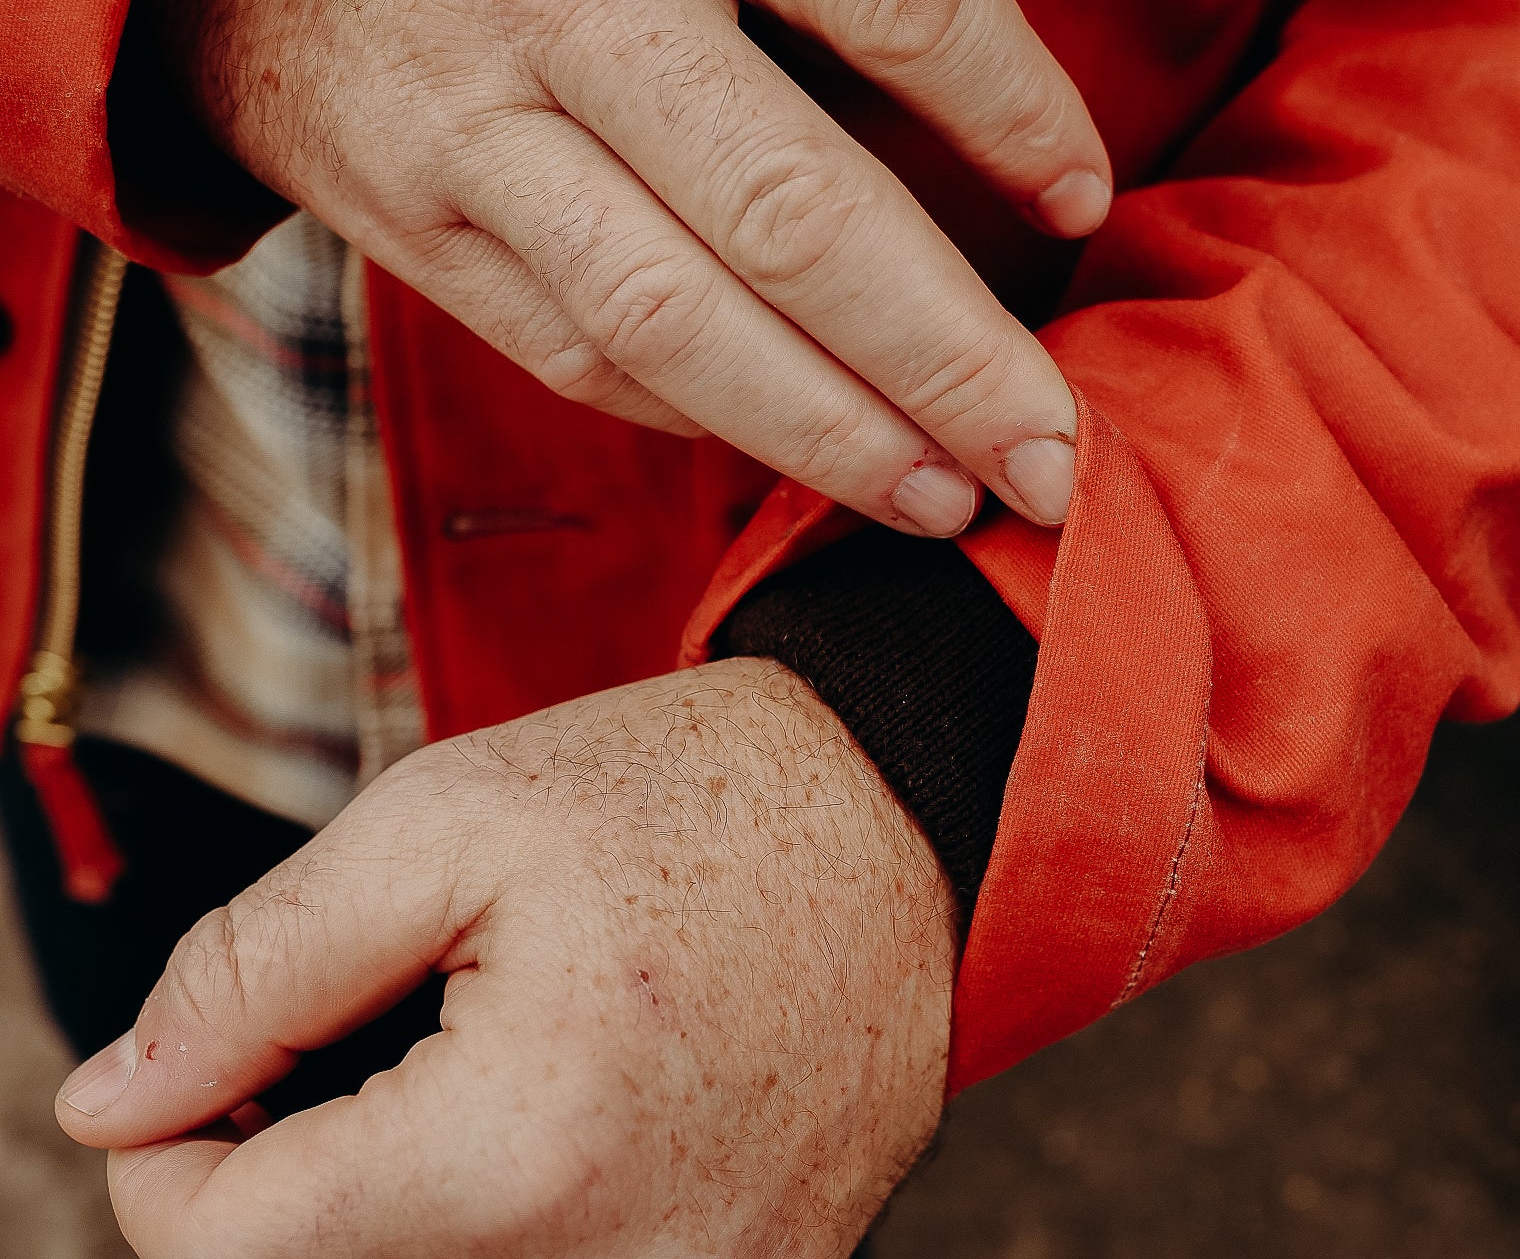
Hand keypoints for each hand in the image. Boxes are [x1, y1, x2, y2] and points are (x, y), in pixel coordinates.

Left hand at [56, 660, 955, 1256]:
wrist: (915, 814)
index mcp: (521, 1151)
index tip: (219, 1056)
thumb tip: (112, 1099)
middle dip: (295, 1174)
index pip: (228, 1253)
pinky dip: (518, 1213)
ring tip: (479, 1057)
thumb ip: (256, 966)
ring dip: (407, 1199)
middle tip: (360, 1029)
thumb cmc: (693, 798)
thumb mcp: (451, 819)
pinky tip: (564, 1106)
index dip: (172, 1153)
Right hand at [144, 0, 1107, 535]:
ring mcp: (465, 133)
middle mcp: (551, 8)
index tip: (1082, 197)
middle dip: (941, 356)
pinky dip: (709, 418)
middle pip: (787, 211)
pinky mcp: (412, 231)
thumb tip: (1020, 142)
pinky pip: (582, 357)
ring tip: (949, 499)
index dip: (1004, 108)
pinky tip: (813, 455)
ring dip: (831, 433)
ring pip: (673, 320)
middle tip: (1053, 455)